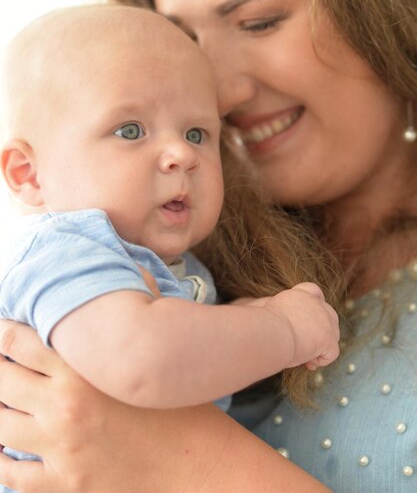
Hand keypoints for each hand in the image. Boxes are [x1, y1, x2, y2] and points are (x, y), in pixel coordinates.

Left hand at [0, 320, 331, 492]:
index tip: (4, 328)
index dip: (4, 330)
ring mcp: (61, 449)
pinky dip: (3, 458)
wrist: (197, 463)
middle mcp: (64, 408)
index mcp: (82, 370)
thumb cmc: (180, 403)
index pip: (17, 340)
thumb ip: (139, 301)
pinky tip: (7, 445)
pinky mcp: (64, 483)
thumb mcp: (159, 347)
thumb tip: (131, 264)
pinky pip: (12, 473)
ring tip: (5, 397)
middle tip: (2, 361)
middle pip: (0, 379)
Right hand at [261, 283, 339, 369]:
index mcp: (299, 294)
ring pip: (333, 335)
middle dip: (321, 331)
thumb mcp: (267, 308)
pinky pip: (331, 353)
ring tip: (302, 355)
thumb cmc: (261, 324)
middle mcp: (315, 303)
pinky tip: (307, 363)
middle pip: (329, 315)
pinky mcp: (328, 339)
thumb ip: (277, 309)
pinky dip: (320, 361)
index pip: (314, 292)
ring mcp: (325, 320)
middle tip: (303, 344)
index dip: (315, 306)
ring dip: (320, 346)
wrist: (267, 332)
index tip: (306, 322)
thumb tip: (268, 316)